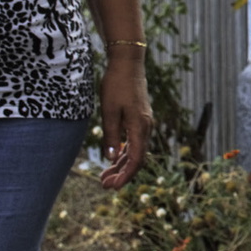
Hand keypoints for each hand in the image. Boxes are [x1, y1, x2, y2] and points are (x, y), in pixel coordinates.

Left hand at [98, 56, 153, 189]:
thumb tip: (111, 158)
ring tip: (105, 175)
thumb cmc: (116, 84)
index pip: (135, 160)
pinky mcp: (140, 118)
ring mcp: (144, 122)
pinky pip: (134, 141)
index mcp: (139, 127)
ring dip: (121, 165)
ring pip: (136, 151)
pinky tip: (113, 158)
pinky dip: (124, 153)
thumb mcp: (108, 111)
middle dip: (122, 175)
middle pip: (137, 159)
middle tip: (105, 185)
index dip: (125, 176)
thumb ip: (110, 135)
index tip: (112, 187)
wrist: (128, 63)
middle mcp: (145, 127)